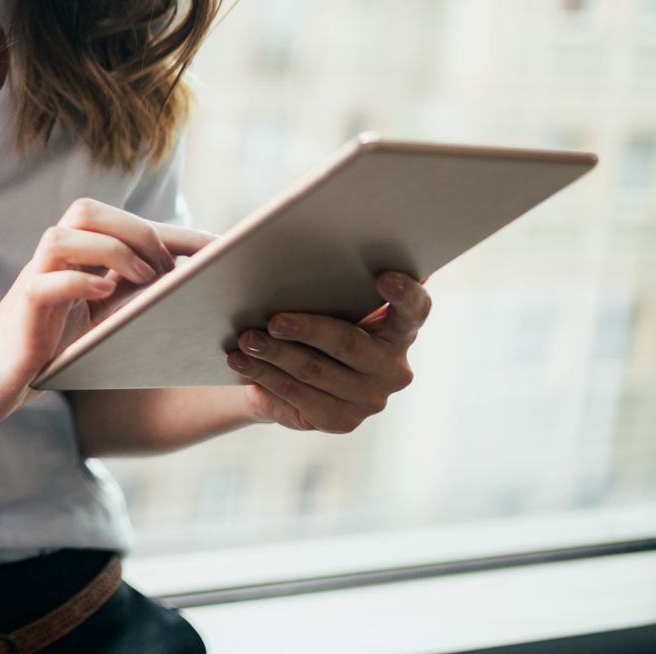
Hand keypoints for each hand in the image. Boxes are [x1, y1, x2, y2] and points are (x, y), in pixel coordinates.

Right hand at [0, 197, 217, 430]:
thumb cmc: (42, 354)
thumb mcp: (95, 326)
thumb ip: (127, 304)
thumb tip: (190, 296)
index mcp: (74, 262)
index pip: (123, 225)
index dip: (174, 232)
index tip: (221, 249)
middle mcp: (51, 264)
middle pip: (87, 211)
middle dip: (138, 231)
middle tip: (168, 271)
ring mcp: (33, 284)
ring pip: (63, 236)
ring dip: (111, 250)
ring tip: (144, 279)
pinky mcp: (20, 314)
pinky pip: (45, 282)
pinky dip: (79, 282)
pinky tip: (105, 296)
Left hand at [225, 272, 429, 432]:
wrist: (290, 374)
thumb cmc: (312, 319)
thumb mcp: (325, 299)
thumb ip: (329, 276)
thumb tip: (292, 235)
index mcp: (400, 328)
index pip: (414, 309)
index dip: (403, 293)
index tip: (383, 276)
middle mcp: (393, 366)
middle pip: (349, 342)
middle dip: (307, 329)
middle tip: (274, 320)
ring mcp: (371, 398)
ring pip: (315, 370)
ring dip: (275, 354)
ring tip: (246, 339)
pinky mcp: (342, 420)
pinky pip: (298, 396)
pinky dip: (265, 375)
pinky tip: (241, 362)